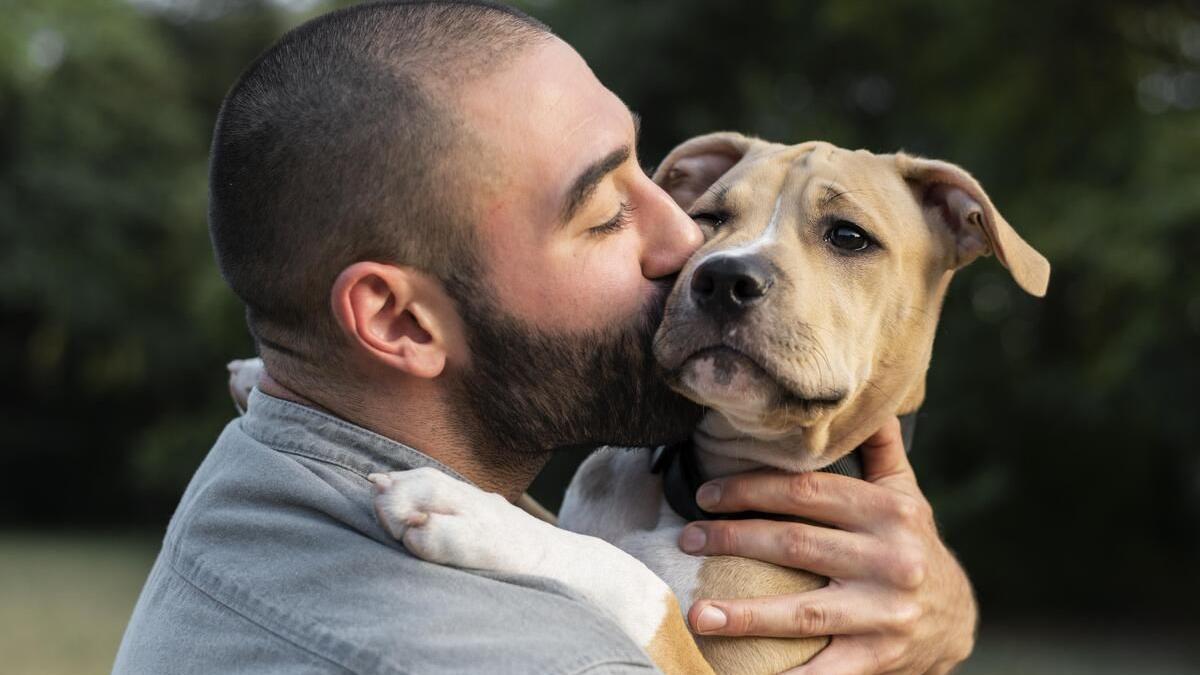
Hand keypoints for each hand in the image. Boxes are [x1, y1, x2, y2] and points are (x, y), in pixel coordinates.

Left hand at [677, 417, 976, 673]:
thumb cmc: (913, 546)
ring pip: (802, 610)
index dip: (751, 489)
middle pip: (795, 544)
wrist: (958, 619)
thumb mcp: (907, 494)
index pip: (808, 492)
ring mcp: (885, 613)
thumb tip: (860, 397)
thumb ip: (879, 447)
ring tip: (697, 613)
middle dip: (733, 539)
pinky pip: (824, 670)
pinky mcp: (880, 658)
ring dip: (744, 613)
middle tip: (687, 539)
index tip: (705, 494)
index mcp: (890, 512)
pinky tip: (740, 672)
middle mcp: (891, 560)